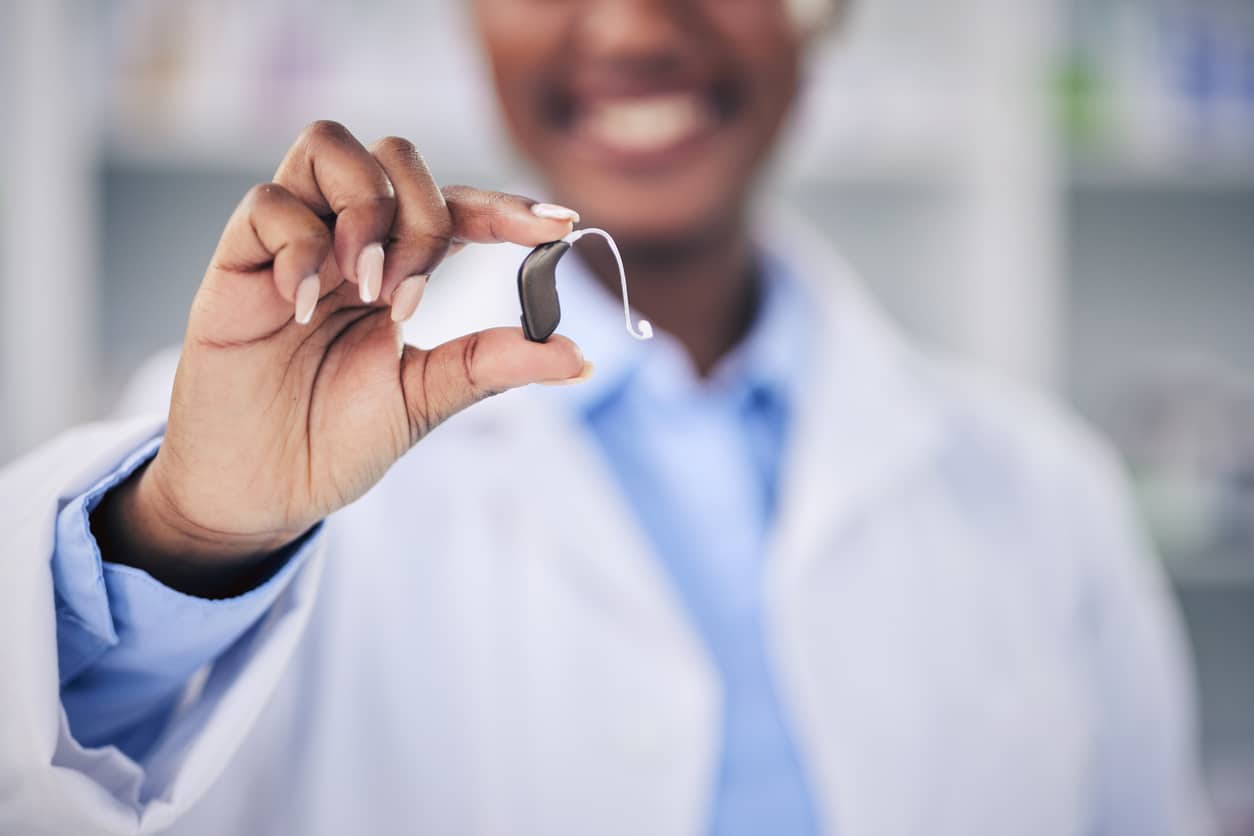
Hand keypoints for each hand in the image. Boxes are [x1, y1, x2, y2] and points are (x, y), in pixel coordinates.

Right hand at [96, 121, 586, 595]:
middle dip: (423, 216)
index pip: (458, 207)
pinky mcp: (237, 259)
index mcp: (401, 267)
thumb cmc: (336, 439)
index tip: (560, 227)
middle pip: (397, 156)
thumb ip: (491, 364)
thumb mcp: (425, 399)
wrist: (261, 490)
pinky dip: (300, 247)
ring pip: (329, 146)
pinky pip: (268, 205)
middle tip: (410, 300)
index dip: (507, 208)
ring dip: (365, 210)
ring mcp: (294, 243)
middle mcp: (350, 241)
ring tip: (365, 289)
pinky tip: (302, 309)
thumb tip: (577, 355)